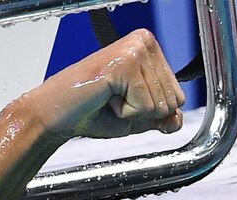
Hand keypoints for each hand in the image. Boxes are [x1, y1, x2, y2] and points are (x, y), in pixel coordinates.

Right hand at [16, 29, 185, 143]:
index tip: (123, 98)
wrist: (57, 115)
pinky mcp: (124, 63)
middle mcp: (144, 42)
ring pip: (162, 105)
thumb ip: (163, 118)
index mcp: (150, 48)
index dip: (152, 110)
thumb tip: (177, 121)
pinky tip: (105, 96)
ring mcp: (135, 50)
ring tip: (108, 96)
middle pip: (174, 101)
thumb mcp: (139, 118)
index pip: (179, 97)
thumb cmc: (93, 112)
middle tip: (114, 98)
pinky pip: (146, 107)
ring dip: (133, 112)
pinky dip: (125, 112)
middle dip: (144, 112)